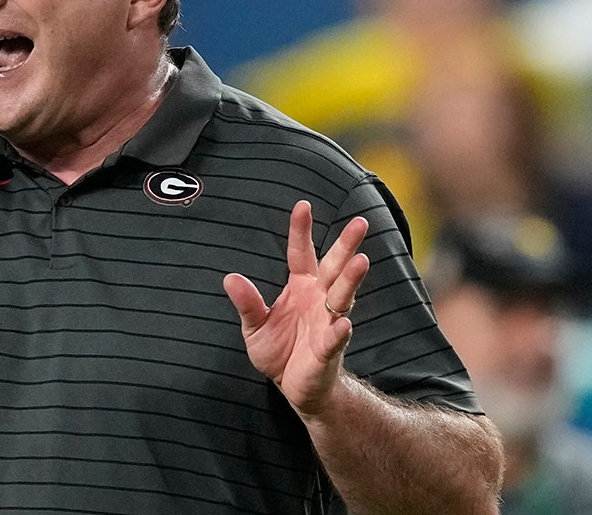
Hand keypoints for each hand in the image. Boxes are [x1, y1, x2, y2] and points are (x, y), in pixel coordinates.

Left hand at [224, 200, 369, 418]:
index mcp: (301, 286)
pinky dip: (340, 331)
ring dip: (352, 279)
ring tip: (362, 261)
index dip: (301, 231)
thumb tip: (229, 278)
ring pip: (343, 296)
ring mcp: (328, 321)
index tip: (303, 205)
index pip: (301, 253)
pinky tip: (344, 324)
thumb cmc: (278, 350)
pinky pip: (335, 338)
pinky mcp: (329, 349)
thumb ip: (247, 303)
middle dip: (346, 245)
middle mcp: (319, 298)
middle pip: (334, 267)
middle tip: (360, 222)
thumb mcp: (254, 326)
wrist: (294, 387)